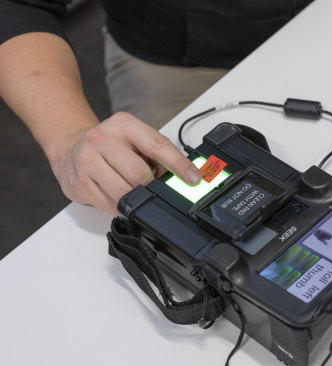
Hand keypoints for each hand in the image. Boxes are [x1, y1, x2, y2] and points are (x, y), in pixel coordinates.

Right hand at [49, 112, 201, 215]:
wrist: (69, 146)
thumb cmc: (109, 144)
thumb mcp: (134, 139)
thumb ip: (157, 154)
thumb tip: (181, 178)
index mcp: (123, 125)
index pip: (158, 145)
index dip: (179, 165)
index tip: (193, 178)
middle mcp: (102, 139)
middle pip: (140, 174)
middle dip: (152, 185)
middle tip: (153, 186)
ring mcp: (88, 161)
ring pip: (125, 192)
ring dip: (137, 198)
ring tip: (136, 189)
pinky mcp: (80, 184)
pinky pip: (110, 204)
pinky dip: (122, 206)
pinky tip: (119, 196)